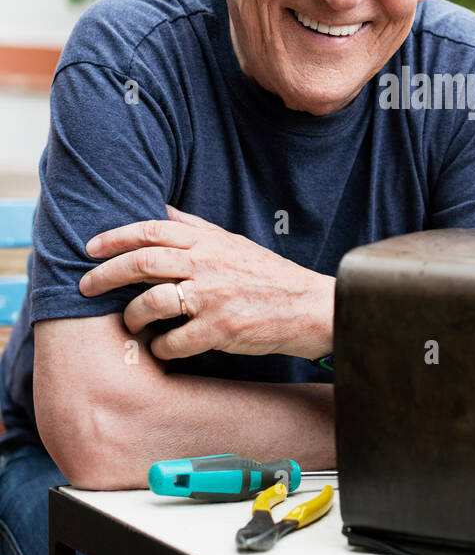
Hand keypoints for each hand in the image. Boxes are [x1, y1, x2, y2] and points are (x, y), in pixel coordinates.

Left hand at [79, 205, 334, 360]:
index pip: (151, 229)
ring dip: (131, 315)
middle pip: (141, 262)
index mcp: (207, 242)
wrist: (309, 307)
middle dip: (105, 274)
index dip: (115, 237)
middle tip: (85, 286)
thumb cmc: (267, 276)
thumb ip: (194, 227)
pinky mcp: (220, 330)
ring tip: (128, 322)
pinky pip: (173, 341)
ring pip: (152, 301)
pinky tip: (161, 347)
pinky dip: (160, 346)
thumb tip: (158, 208)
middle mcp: (206, 265)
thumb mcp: (231, 242)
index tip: (90, 248)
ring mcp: (212, 298)